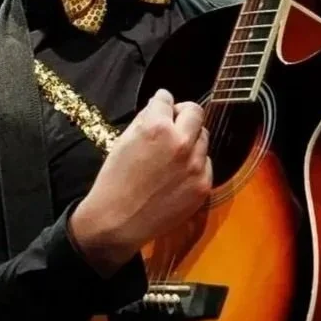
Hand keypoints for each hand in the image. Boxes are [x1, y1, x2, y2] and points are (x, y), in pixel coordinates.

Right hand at [69, 89, 211, 273]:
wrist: (117, 221)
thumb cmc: (114, 180)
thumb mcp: (123, 141)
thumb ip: (145, 120)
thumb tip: (159, 106)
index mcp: (156, 127)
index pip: (166, 99)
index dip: (160, 102)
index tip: (160, 107)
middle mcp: (180, 142)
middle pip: (195, 112)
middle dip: (183, 113)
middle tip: (173, 123)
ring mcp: (195, 165)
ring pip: (203, 138)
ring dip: (190, 140)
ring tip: (173, 155)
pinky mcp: (203, 185)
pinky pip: (206, 164)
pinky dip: (195, 164)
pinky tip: (178, 175)